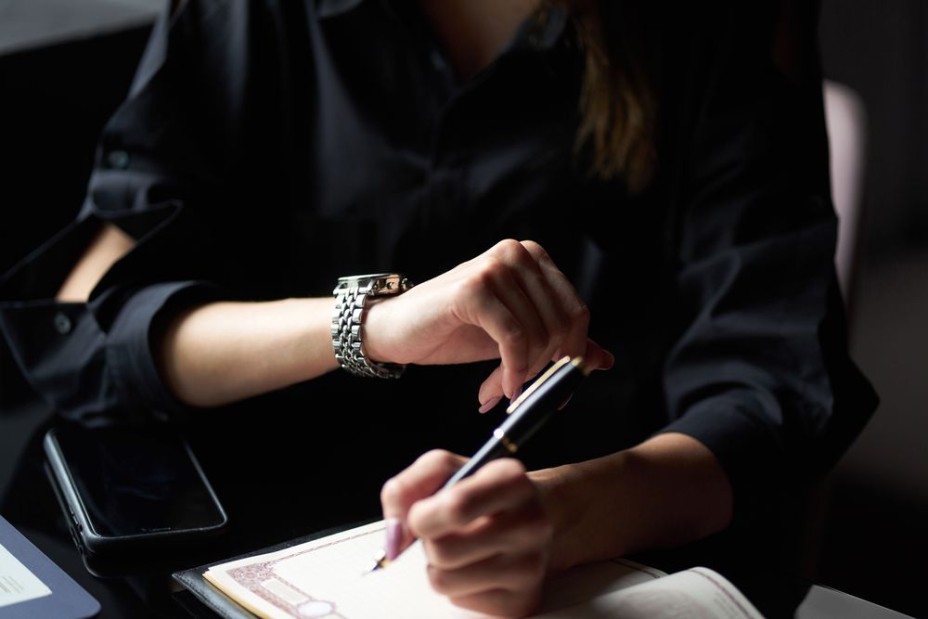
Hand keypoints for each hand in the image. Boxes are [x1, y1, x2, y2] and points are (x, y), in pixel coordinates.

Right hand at [363, 239, 613, 407]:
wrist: (397, 330)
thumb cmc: (455, 331)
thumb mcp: (515, 338)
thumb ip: (558, 343)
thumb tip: (605, 360)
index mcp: (533, 258)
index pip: (576, 313)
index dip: (571, 357)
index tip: (554, 390)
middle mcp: (518, 252)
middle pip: (563, 325)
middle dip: (545, 370)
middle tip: (521, 395)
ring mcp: (496, 265)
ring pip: (540, 336)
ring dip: (522, 377)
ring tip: (497, 391)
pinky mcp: (475, 288)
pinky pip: (515, 340)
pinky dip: (512, 372)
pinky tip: (498, 390)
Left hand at [380, 449, 552, 617]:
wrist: (529, 513)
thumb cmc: (478, 489)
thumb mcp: (441, 469)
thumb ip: (405, 489)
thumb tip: (394, 537)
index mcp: (511, 480)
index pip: (456, 508)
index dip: (422, 516)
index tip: (418, 515)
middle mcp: (530, 522)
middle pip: (442, 550)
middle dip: (427, 542)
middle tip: (442, 530)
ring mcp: (530, 565)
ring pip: (444, 580)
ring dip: (437, 566)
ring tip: (460, 547)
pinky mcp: (522, 600)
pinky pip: (459, 600)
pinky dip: (456, 585)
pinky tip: (476, 565)